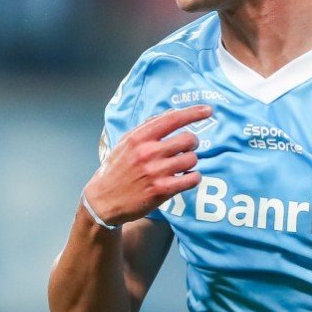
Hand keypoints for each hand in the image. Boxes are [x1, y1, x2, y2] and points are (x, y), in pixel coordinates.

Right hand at [84, 105, 211, 227]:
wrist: (103, 200)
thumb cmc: (117, 169)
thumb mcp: (125, 143)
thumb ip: (147, 128)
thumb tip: (171, 114)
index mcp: (139, 138)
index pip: (173, 119)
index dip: (194, 113)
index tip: (208, 110)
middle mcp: (148, 153)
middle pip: (188, 139)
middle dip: (192, 143)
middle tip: (186, 149)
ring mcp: (156, 172)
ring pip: (192, 159)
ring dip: (191, 162)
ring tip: (182, 165)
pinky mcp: (162, 190)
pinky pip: (192, 179)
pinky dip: (193, 177)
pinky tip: (186, 178)